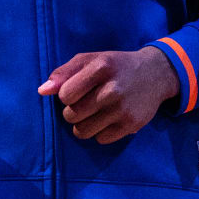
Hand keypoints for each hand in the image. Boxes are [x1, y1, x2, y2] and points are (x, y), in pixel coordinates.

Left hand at [36, 47, 177, 143]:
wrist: (155, 74)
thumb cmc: (115, 66)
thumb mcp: (91, 59)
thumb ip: (64, 72)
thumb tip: (42, 91)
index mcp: (101, 67)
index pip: (65, 95)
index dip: (66, 95)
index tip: (76, 91)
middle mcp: (113, 89)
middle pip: (71, 115)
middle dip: (73, 111)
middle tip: (85, 103)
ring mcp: (123, 109)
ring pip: (83, 131)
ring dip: (83, 124)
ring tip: (93, 113)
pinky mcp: (131, 125)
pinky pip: (100, 139)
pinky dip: (100, 132)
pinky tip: (108, 119)